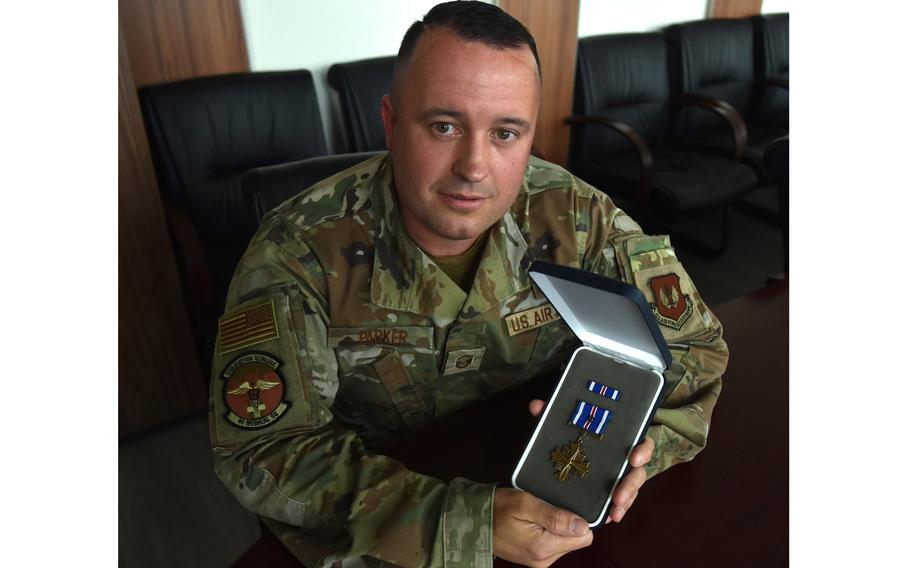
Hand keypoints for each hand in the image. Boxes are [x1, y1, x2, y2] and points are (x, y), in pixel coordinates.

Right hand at [493, 487, 592, 566]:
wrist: (473, 521)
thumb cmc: (497, 509)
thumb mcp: (525, 504)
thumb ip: (555, 517)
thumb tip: (583, 526)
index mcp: (544, 548)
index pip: (584, 537)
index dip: (579, 519)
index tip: (567, 506)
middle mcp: (545, 560)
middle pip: (576, 539)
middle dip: (567, 522)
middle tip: (547, 507)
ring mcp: (540, 561)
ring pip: (566, 541)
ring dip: (557, 526)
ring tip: (538, 513)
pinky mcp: (536, 558)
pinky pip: (554, 543)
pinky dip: (549, 530)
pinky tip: (535, 521)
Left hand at [528, 399, 653, 524]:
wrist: (566, 458)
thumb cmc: (572, 437)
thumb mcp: (562, 426)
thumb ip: (552, 415)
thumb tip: (536, 405)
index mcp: (618, 439)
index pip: (640, 441)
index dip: (643, 449)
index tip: (633, 458)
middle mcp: (623, 459)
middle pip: (639, 470)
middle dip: (632, 483)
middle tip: (619, 494)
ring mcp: (620, 477)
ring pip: (632, 488)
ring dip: (626, 498)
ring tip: (614, 508)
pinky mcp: (614, 492)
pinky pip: (622, 501)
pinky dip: (618, 509)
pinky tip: (611, 516)